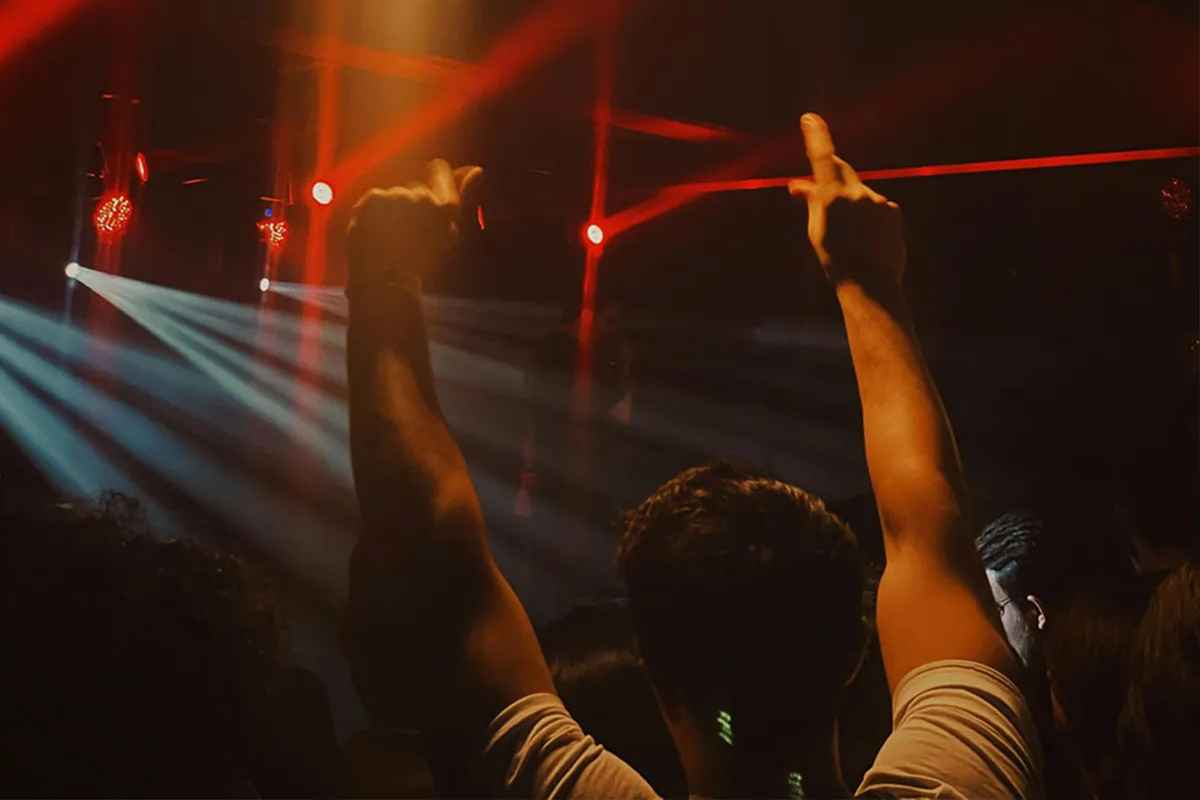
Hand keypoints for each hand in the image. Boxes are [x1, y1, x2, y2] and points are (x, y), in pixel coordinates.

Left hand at [347, 160, 482, 295]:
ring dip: (392, 209)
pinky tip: (375, 232)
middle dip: (411, 203)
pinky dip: (373, 212)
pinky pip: (375, 198)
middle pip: (414, 186)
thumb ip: (463, 196)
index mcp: (446, 208)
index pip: (439, 169)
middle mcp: (423, 197)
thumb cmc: (419, 263)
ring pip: (394, 194)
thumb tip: (477, 170)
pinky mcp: (374, 197)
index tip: (426, 198)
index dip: (433, 179)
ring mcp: (396, 195)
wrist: (385, 280)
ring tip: (390, 237)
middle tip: (407, 234)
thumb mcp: (448, 233)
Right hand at [789, 113, 904, 287]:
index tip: (810, 118)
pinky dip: (869, 216)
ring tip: (849, 235)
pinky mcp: (892, 210)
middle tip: (822, 183)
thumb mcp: (816, 230)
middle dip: (832, 172)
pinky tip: (867, 239)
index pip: (822, 159)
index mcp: (832, 198)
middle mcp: (857, 194)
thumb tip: (797, 184)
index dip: (816, 136)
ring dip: (852, 204)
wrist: (870, 284)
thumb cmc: (836, 260)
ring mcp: (878, 201)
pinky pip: (876, 206)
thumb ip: (811, 202)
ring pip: (860, 193)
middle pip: (842, 171)